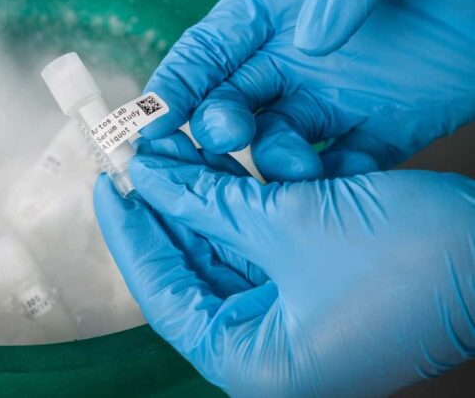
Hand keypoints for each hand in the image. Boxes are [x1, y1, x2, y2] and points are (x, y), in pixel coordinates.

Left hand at [94, 150, 474, 395]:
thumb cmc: (413, 257)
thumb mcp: (289, 221)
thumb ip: (207, 200)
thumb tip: (149, 177)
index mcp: (252, 362)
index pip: (162, 294)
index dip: (128, 234)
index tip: (105, 185)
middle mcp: (265, 352)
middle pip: (187, 273)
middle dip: (162, 212)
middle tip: (135, 161)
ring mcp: (289, 325)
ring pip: (219, 257)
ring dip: (197, 204)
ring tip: (168, 154)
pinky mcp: (309, 296)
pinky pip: (254, 251)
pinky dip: (234, 211)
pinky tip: (214, 169)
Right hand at [142, 0, 474, 180]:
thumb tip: (311, 39)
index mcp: (280, 6)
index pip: (209, 49)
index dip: (175, 84)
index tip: (150, 119)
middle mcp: (296, 57)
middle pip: (231, 102)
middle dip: (217, 125)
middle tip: (228, 134)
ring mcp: (336, 96)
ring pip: (278, 144)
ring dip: (274, 162)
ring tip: (296, 166)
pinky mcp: (383, 128)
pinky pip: (344, 168)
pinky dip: (331, 186)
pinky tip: (334, 191)